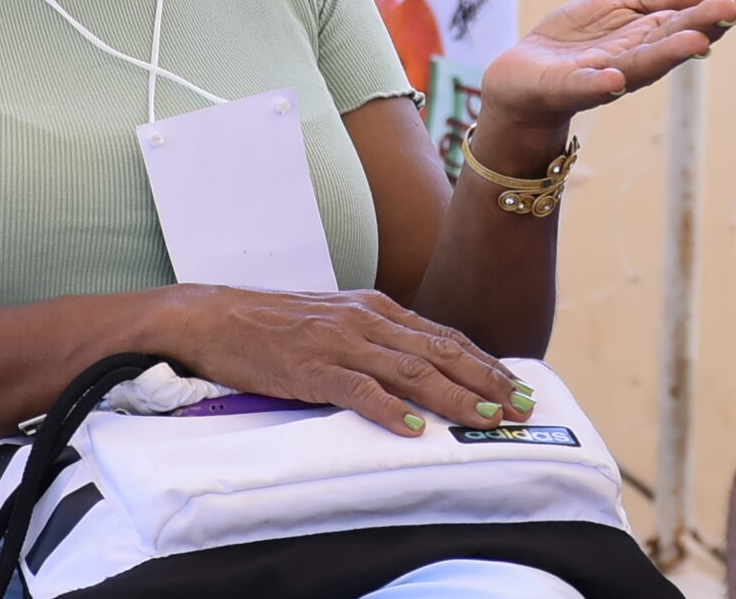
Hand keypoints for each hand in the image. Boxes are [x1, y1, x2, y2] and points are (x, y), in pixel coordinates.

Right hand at [158, 284, 533, 437]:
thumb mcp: (337, 321)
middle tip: (521, 407)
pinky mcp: (310, 366)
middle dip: (486, 381)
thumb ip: (377, 340)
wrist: (214, 316)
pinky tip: (413, 427)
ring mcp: (339, 342)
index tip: (517, 385)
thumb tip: (420, 370)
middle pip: (439, 353)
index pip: (444, 336)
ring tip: (486, 418)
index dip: (484, 361)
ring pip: (410, 371)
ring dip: (454, 397)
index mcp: (375, 307)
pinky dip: (388, 409)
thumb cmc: (275, 324)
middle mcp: (365, 319)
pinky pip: (357, 389)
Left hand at [478, 0, 735, 128]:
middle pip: (670, 41)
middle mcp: (634, 60)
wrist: (524, 79)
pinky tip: (614, 78)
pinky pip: (585, 87)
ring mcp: (601, 76)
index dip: (714, 9)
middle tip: (731, 8)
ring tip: (697, 41)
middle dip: (700, 25)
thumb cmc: (581, 42)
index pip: (687, 21)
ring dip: (667, 55)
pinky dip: (600, 85)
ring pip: (639, 66)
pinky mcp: (565, 88)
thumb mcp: (628, 5)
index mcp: (650, 38)